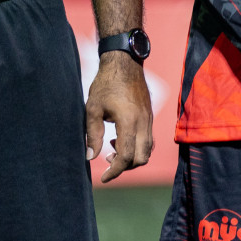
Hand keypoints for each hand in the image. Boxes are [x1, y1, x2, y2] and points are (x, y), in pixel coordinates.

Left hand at [85, 52, 153, 183]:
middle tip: (108, 161)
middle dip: (125, 166)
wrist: (125, 63)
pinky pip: (149, 140)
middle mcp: (143, 123)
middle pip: (142, 158)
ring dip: (132, 157)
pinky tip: (121, 138)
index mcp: (129, 122)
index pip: (126, 157)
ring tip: (113, 148)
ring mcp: (149, 119)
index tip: (103, 177)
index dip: (115, 171)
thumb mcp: (93, 109)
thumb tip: (90, 157)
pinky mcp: (150, 116)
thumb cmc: (106, 85)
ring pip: (147, 150)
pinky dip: (137, 147)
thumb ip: (92, 134)